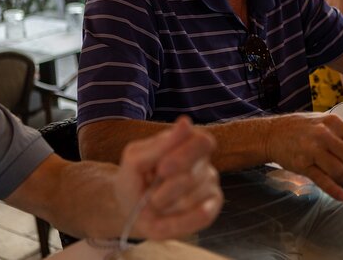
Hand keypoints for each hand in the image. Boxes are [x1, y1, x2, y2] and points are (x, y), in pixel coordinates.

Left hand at [116, 116, 222, 238]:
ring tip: (156, 205)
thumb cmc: (134, 179)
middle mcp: (204, 162)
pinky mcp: (212, 207)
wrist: (130, 208)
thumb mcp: (136, 159)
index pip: (203, 142)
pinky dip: (180, 221)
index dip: (184, 156)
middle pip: (194, 175)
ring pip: (193, 199)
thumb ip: (161, 144)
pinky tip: (168, 219)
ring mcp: (210, 184)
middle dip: (167, 189)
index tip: (162, 168)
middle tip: (151, 194)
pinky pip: (204, 216)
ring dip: (167, 206)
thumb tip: (185, 122)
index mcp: (188, 142)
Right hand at [265, 113, 342, 200]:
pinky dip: (335, 191)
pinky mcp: (302, 164)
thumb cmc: (300, 129)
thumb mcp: (322, 123)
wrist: (271, 134)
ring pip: (340, 170)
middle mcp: (325, 134)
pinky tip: (342, 196)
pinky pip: (324, 180)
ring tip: (342, 182)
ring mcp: (313, 149)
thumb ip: (340, 135)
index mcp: (334, 122)